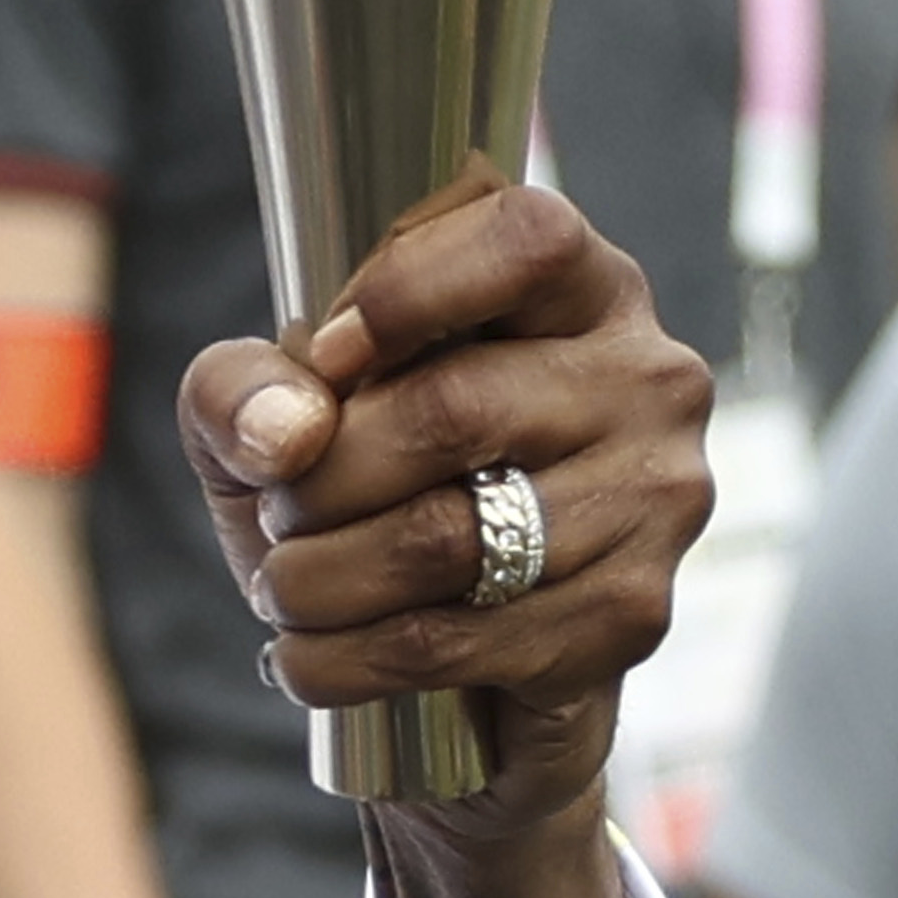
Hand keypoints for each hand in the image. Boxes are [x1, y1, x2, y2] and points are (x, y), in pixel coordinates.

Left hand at [182, 176, 712, 841]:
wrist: (435, 639)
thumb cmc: (358, 477)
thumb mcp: (272, 407)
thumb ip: (244, 387)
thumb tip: (288, 432)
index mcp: (579, 284)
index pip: (525, 240)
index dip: (405, 294)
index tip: (326, 358)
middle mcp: (646, 379)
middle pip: (457, 408)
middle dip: (325, 476)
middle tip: (280, 512)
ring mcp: (654, 500)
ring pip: (452, 540)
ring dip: (325, 579)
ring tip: (284, 586)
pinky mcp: (631, 615)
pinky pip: (465, 641)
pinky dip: (352, 658)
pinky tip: (310, 655)